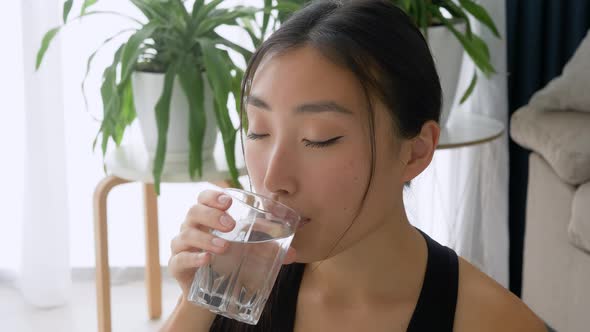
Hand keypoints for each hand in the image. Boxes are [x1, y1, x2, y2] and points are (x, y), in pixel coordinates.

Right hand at [168, 189, 296, 295]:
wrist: (211, 293)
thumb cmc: (228, 262)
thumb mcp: (248, 252)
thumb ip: (268, 249)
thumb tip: (294, 253)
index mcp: (207, 217)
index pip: (203, 198)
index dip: (213, 196)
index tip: (228, 201)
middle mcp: (191, 227)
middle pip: (194, 212)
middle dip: (211, 216)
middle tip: (230, 225)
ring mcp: (181, 246)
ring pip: (186, 234)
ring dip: (205, 239)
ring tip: (224, 247)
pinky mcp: (177, 266)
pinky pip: (180, 259)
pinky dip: (193, 258)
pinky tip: (206, 260)